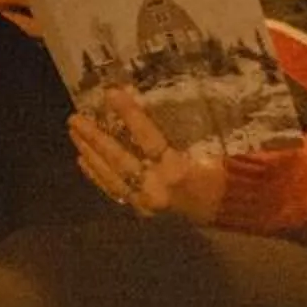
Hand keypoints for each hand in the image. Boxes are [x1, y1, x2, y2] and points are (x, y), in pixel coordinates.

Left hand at [69, 86, 223, 223]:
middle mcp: (159, 190)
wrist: (232, 212)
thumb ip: (185, 124)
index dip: (130, 115)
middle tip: (75, 118)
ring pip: (112, 177)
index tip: (112, 94)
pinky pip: (115, 191)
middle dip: (95, 139)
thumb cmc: (228, 174)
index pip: (149, 139)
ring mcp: (148, 205)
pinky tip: (83, 160)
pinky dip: (97, 175)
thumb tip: (149, 96)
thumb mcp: (215, 146)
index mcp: (179, 172)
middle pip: (120, 161)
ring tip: (75, 133)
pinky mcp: (143, 211)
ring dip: (91, 154)